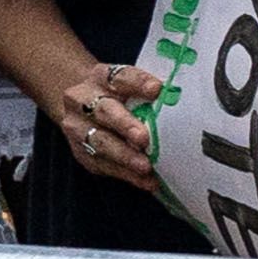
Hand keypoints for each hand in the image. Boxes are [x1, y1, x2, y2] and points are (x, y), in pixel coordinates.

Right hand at [46, 57, 169, 191]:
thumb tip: (180, 102)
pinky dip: (126, 174)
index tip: (156, 90)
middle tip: (143, 138)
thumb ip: (149, 93)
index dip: (138, 83)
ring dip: (125, 156)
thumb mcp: (129, 86)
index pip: (120, 77)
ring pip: (100, 142)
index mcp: (101, 77)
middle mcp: (82, 99)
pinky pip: (102, 164)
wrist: (83, 105)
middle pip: (104, 111)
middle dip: (125, 125)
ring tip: (145, 167)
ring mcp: (77, 127)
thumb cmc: (118, 96)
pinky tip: (146, 181)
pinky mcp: (80, 151)